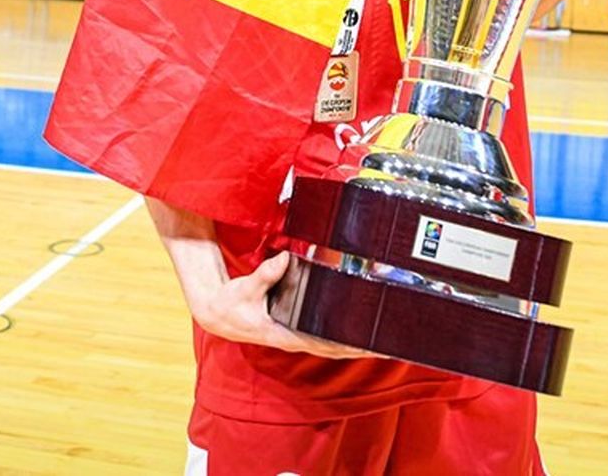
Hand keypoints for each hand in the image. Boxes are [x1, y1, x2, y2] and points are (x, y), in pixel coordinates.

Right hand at [189, 251, 370, 359]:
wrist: (218, 312)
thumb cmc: (232, 303)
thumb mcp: (245, 289)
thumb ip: (264, 275)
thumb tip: (282, 260)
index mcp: (285, 335)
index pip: (323, 345)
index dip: (347, 347)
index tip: (369, 347)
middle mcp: (294, 338)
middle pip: (334, 348)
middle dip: (360, 348)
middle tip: (388, 346)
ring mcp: (295, 335)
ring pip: (331, 343)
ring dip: (353, 343)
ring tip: (379, 340)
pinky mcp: (294, 327)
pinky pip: (323, 334)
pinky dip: (340, 334)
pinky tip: (354, 329)